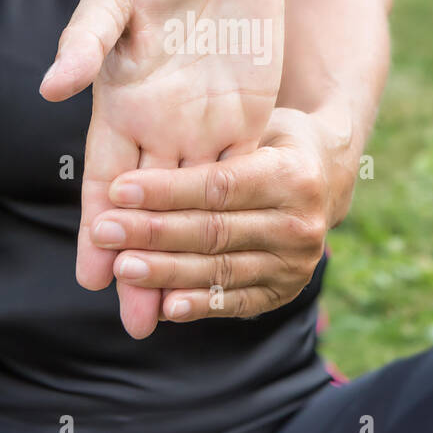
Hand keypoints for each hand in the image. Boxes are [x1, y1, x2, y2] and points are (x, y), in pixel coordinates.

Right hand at [39, 0, 284, 337]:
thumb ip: (88, 38)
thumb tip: (52, 86)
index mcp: (124, 102)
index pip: (108, 180)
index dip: (100, 229)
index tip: (92, 278)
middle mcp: (162, 123)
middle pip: (151, 208)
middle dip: (143, 263)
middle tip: (137, 324)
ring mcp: (206, 122)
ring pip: (196, 203)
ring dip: (188, 253)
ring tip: (181, 308)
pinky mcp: (248, 111)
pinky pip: (242, 173)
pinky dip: (235, 216)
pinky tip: (232, 254)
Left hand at [89, 107, 352, 323]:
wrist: (328, 176)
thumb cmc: (273, 141)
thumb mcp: (257, 126)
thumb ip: (215, 144)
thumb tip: (146, 162)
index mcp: (294, 175)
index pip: (219, 186)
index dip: (166, 191)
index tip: (118, 190)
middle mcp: (300, 224)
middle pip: (214, 231)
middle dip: (153, 233)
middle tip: (104, 232)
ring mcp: (295, 264)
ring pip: (219, 270)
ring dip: (166, 273)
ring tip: (121, 267)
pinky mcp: (284, 292)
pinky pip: (235, 302)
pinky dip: (199, 306)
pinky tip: (163, 306)